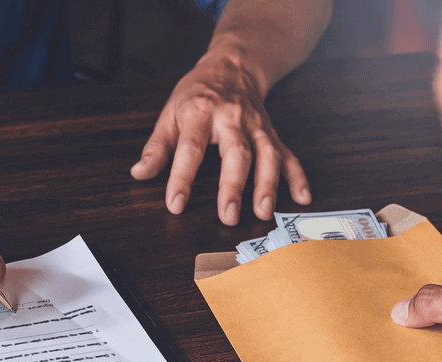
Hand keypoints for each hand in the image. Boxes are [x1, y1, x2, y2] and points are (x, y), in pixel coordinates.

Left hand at [130, 53, 310, 225]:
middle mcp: (233, 119)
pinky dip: (298, 176)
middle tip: (229, 216)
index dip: (181, 178)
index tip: (176, 204)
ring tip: (263, 212)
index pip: (190, 148)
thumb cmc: (197, 93)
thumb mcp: (170, 113)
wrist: (233, 66)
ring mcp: (257, 127)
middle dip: (233, 186)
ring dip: (268, 185)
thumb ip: (157, 147)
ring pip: (267, 155)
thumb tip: (140, 174)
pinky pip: (288, 154)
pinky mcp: (272, 134)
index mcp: (201, 113)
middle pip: (236, 153)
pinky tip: (302, 196)